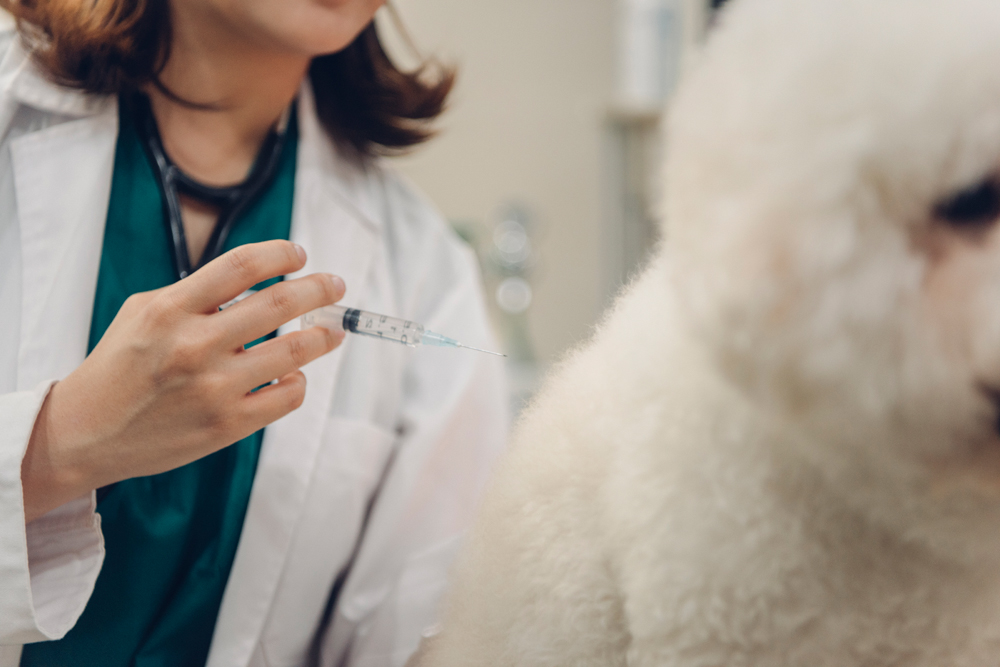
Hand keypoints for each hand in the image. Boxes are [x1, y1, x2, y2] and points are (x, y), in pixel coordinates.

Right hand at [21, 240, 344, 522]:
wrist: (86, 434)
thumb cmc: (120, 367)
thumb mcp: (144, 313)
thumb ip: (196, 293)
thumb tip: (261, 279)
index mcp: (170, 310)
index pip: (241, 266)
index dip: (280, 254)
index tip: (299, 255)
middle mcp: (194, 346)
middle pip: (279, 304)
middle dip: (318, 289)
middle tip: (335, 285)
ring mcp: (214, 388)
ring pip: (294, 352)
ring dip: (323, 336)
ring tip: (333, 330)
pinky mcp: (227, 425)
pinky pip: (287, 396)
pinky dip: (299, 381)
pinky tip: (294, 374)